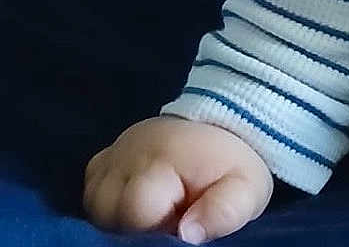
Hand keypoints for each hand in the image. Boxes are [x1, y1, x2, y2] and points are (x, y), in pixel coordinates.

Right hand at [83, 116, 273, 241]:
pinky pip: (90, 192)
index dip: (156, 224)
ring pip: (95, 205)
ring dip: (120, 216)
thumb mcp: (244, 189)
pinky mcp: (102, 159)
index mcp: (164, 157)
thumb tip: (188, 235)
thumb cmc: (230, 166)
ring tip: (156, 205)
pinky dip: (108, 202)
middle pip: (108, 211)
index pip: (136, 209)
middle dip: (136, 223)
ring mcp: (112, 154)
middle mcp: (128, 152)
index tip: (179, 214)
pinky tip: (134, 200)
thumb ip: (224, 212)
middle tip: (170, 209)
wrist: (222, 127)